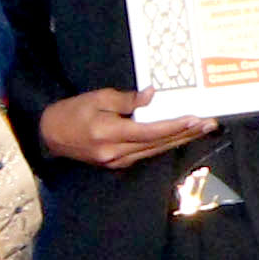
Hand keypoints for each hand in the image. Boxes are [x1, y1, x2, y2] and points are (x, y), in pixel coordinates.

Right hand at [37, 84, 209, 169]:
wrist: (48, 135)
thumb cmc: (71, 112)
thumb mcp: (97, 97)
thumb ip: (126, 100)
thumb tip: (152, 96)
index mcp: (109, 133)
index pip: (150, 131)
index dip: (175, 125)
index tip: (196, 118)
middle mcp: (116, 152)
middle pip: (159, 143)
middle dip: (186, 133)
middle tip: (210, 123)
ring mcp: (117, 161)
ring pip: (155, 151)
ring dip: (180, 140)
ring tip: (200, 129)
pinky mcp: (116, 163)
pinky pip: (146, 153)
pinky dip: (164, 144)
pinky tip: (178, 137)